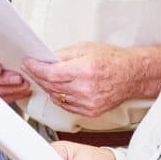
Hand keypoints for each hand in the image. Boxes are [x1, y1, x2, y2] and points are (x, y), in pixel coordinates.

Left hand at [22, 42, 137, 116]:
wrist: (132, 75)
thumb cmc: (112, 60)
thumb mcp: (85, 48)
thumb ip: (62, 54)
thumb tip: (44, 59)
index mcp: (85, 70)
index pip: (51, 73)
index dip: (35, 68)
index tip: (28, 63)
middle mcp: (86, 89)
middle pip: (51, 86)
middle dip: (38, 76)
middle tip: (31, 68)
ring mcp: (88, 103)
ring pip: (56, 97)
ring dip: (47, 87)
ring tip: (44, 77)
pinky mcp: (90, 111)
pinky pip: (66, 106)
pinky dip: (58, 97)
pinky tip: (57, 88)